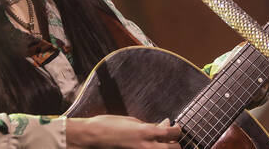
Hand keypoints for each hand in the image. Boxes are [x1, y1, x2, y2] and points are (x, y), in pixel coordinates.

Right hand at [66, 115, 180, 148]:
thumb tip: (164, 125)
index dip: (177, 130)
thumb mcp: (131, 121)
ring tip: (158, 145)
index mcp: (146, 132)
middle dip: (174, 144)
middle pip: (174, 148)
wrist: (91, 138)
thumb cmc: (108, 126)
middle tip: (169, 140)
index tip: (175, 128)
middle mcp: (147, 147)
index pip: (173, 133)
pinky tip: (146, 147)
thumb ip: (150, 125)